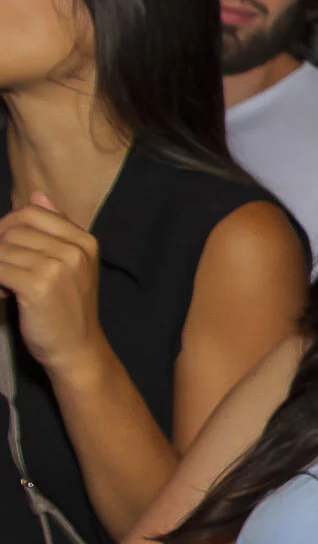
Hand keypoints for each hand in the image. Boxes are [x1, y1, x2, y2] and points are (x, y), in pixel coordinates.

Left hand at [0, 192, 101, 373]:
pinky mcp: (38, 285)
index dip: (10, 229)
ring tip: (7, 287)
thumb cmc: (68, 308)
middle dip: (0, 249)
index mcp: (84, 241)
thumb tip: (38, 194)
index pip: (31, 213)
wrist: (77, 349)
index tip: (11, 253)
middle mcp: (74, 251)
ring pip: (2, 248)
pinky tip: (3, 294)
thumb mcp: (70, 264)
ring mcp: (58, 267)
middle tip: (8, 274)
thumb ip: (55, 228)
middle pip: (13, 229)